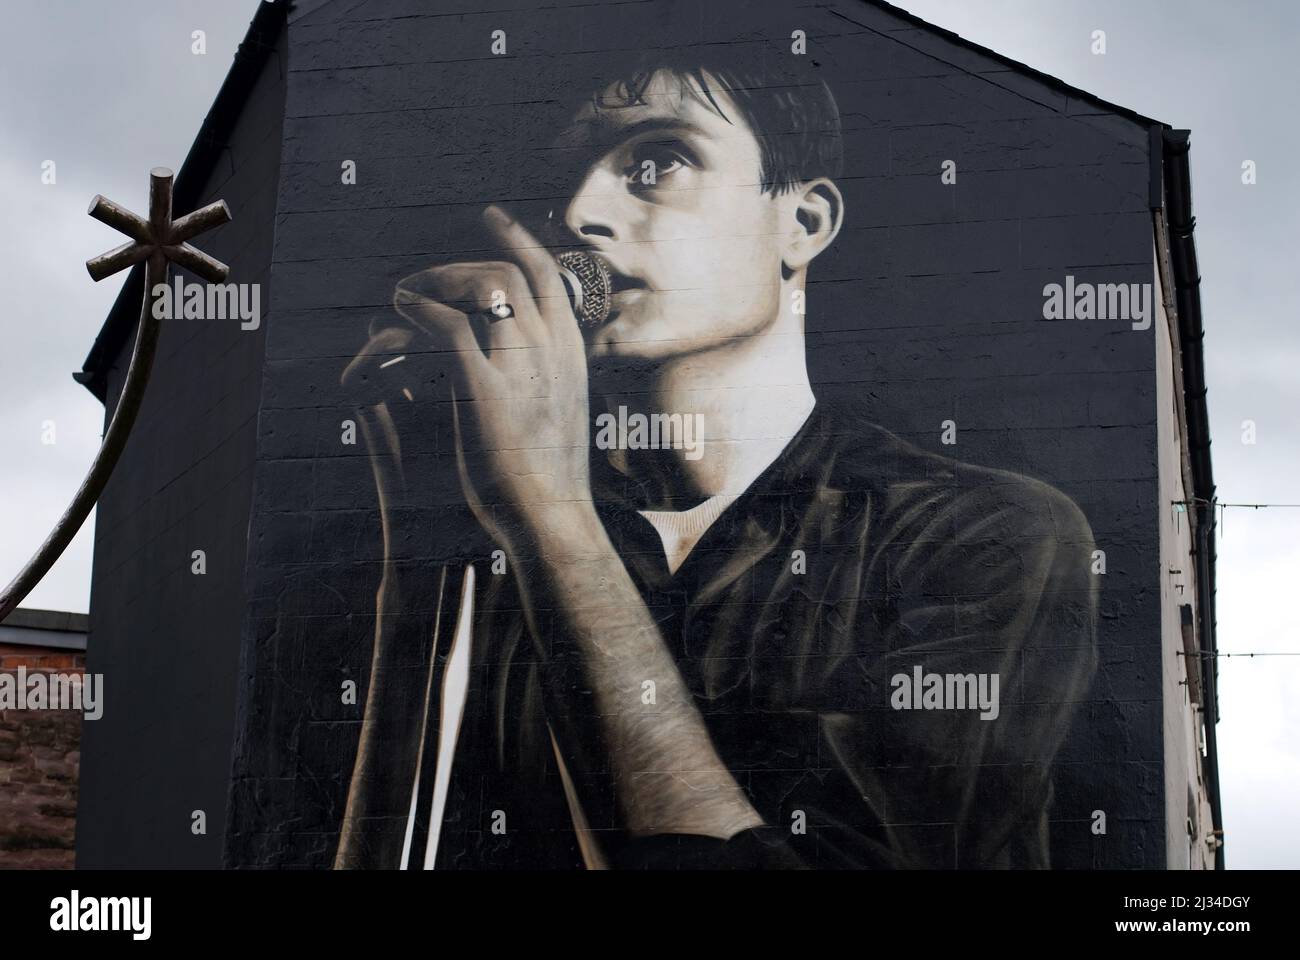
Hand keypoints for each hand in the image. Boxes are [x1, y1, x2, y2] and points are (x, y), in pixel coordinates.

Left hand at [392, 205, 592, 538]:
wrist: (553, 516)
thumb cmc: (555, 477)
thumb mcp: (564, 411)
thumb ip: (550, 376)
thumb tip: (537, 358)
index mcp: (570, 352)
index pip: (550, 275)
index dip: (520, 240)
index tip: (496, 218)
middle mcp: (552, 348)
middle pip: (510, 272)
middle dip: (465, 260)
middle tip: (428, 271)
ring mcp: (522, 364)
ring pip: (484, 285)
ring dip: (440, 278)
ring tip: (407, 290)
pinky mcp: (484, 387)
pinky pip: (449, 326)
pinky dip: (422, 307)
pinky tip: (401, 307)